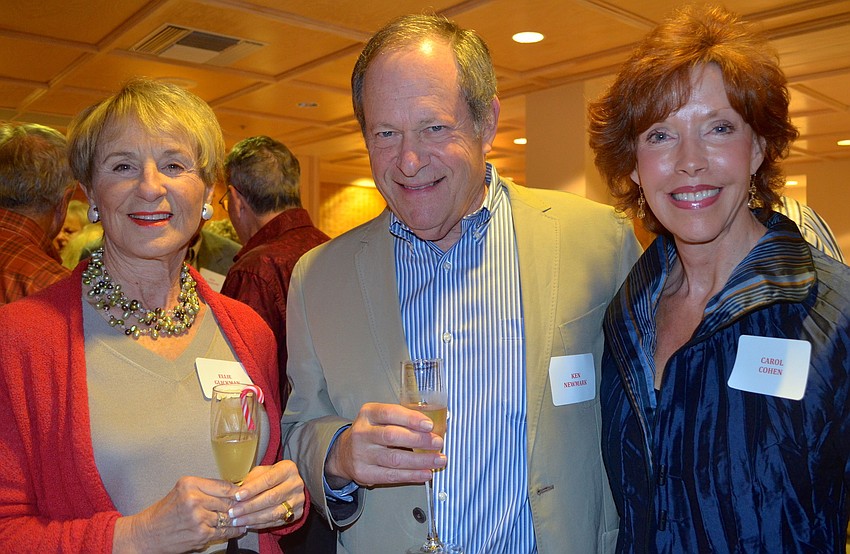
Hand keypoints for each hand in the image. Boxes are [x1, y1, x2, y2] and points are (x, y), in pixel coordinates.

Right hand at [112, 476, 243, 553]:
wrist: (147, 534)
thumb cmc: (164, 512)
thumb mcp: (182, 491)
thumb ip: (205, 489)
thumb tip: (232, 490)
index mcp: (190, 484)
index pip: (224, 485)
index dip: (238, 491)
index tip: (246, 493)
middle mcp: (194, 498)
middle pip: (229, 500)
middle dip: (239, 505)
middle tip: (247, 506)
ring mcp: (198, 517)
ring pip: (228, 516)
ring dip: (237, 518)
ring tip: (244, 517)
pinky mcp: (201, 533)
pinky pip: (224, 531)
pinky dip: (233, 531)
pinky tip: (238, 528)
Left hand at [227, 460, 305, 527]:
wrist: (290, 486)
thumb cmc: (272, 476)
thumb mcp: (263, 471)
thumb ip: (252, 479)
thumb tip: (238, 492)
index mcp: (288, 469)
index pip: (269, 479)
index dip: (252, 489)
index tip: (237, 496)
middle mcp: (296, 484)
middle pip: (272, 497)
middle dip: (250, 506)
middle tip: (233, 512)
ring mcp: (298, 500)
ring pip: (274, 512)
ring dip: (253, 518)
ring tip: (237, 521)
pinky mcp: (297, 513)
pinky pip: (276, 521)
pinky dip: (260, 524)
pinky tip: (247, 524)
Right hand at [325, 402, 446, 487]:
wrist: (344, 453)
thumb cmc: (371, 432)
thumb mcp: (380, 418)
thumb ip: (403, 419)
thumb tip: (434, 427)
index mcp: (368, 414)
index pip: (390, 413)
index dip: (411, 419)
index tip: (430, 425)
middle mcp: (362, 433)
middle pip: (392, 436)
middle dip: (419, 440)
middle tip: (438, 443)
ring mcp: (361, 454)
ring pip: (395, 459)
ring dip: (421, 461)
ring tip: (438, 460)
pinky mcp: (364, 473)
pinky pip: (391, 476)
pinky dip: (412, 475)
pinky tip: (425, 473)